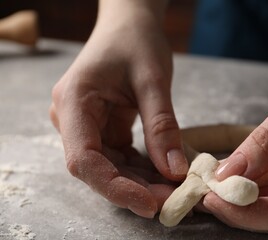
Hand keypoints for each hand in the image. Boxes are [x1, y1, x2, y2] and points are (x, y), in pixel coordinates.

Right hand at [49, 1, 187, 217]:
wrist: (129, 23)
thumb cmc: (136, 40)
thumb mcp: (153, 80)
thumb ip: (162, 126)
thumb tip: (175, 171)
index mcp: (73, 102)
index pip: (84, 159)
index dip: (114, 187)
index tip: (150, 203)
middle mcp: (72, 118)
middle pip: (98, 168)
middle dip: (135, 187)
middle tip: (173, 199)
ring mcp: (86, 125)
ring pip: (110, 166)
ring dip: (141, 181)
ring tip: (174, 189)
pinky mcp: (104, 128)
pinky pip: (120, 156)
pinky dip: (142, 168)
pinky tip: (165, 173)